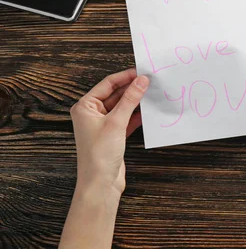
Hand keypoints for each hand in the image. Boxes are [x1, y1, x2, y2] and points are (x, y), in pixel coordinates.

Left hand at [70, 69, 148, 195]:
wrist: (100, 183)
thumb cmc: (99, 155)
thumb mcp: (116, 122)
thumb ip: (130, 99)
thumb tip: (141, 81)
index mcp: (85, 107)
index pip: (108, 84)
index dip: (125, 76)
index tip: (141, 72)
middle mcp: (92, 114)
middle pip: (115, 94)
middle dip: (132, 88)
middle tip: (150, 81)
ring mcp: (103, 124)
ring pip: (122, 106)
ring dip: (136, 101)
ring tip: (152, 94)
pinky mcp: (113, 134)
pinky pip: (126, 118)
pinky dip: (136, 114)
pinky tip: (148, 111)